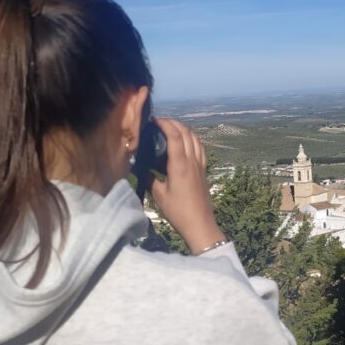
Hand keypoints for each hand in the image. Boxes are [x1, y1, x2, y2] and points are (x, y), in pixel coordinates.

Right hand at [150, 118, 225, 252]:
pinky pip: (200, 148)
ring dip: (184, 129)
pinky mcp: (204, 170)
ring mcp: (200, 165)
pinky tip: (185, 143)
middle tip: (160, 123)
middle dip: (174, 123)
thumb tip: (141, 167)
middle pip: (186, 133)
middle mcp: (192, 161)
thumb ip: (149, 178)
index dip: (165, 124)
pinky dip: (192, 139)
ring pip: (195, 138)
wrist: (200, 224)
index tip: (154, 120)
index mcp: (180, 165)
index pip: (175, 136)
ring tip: (171, 129)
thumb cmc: (178, 211)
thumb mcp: (158, 195)